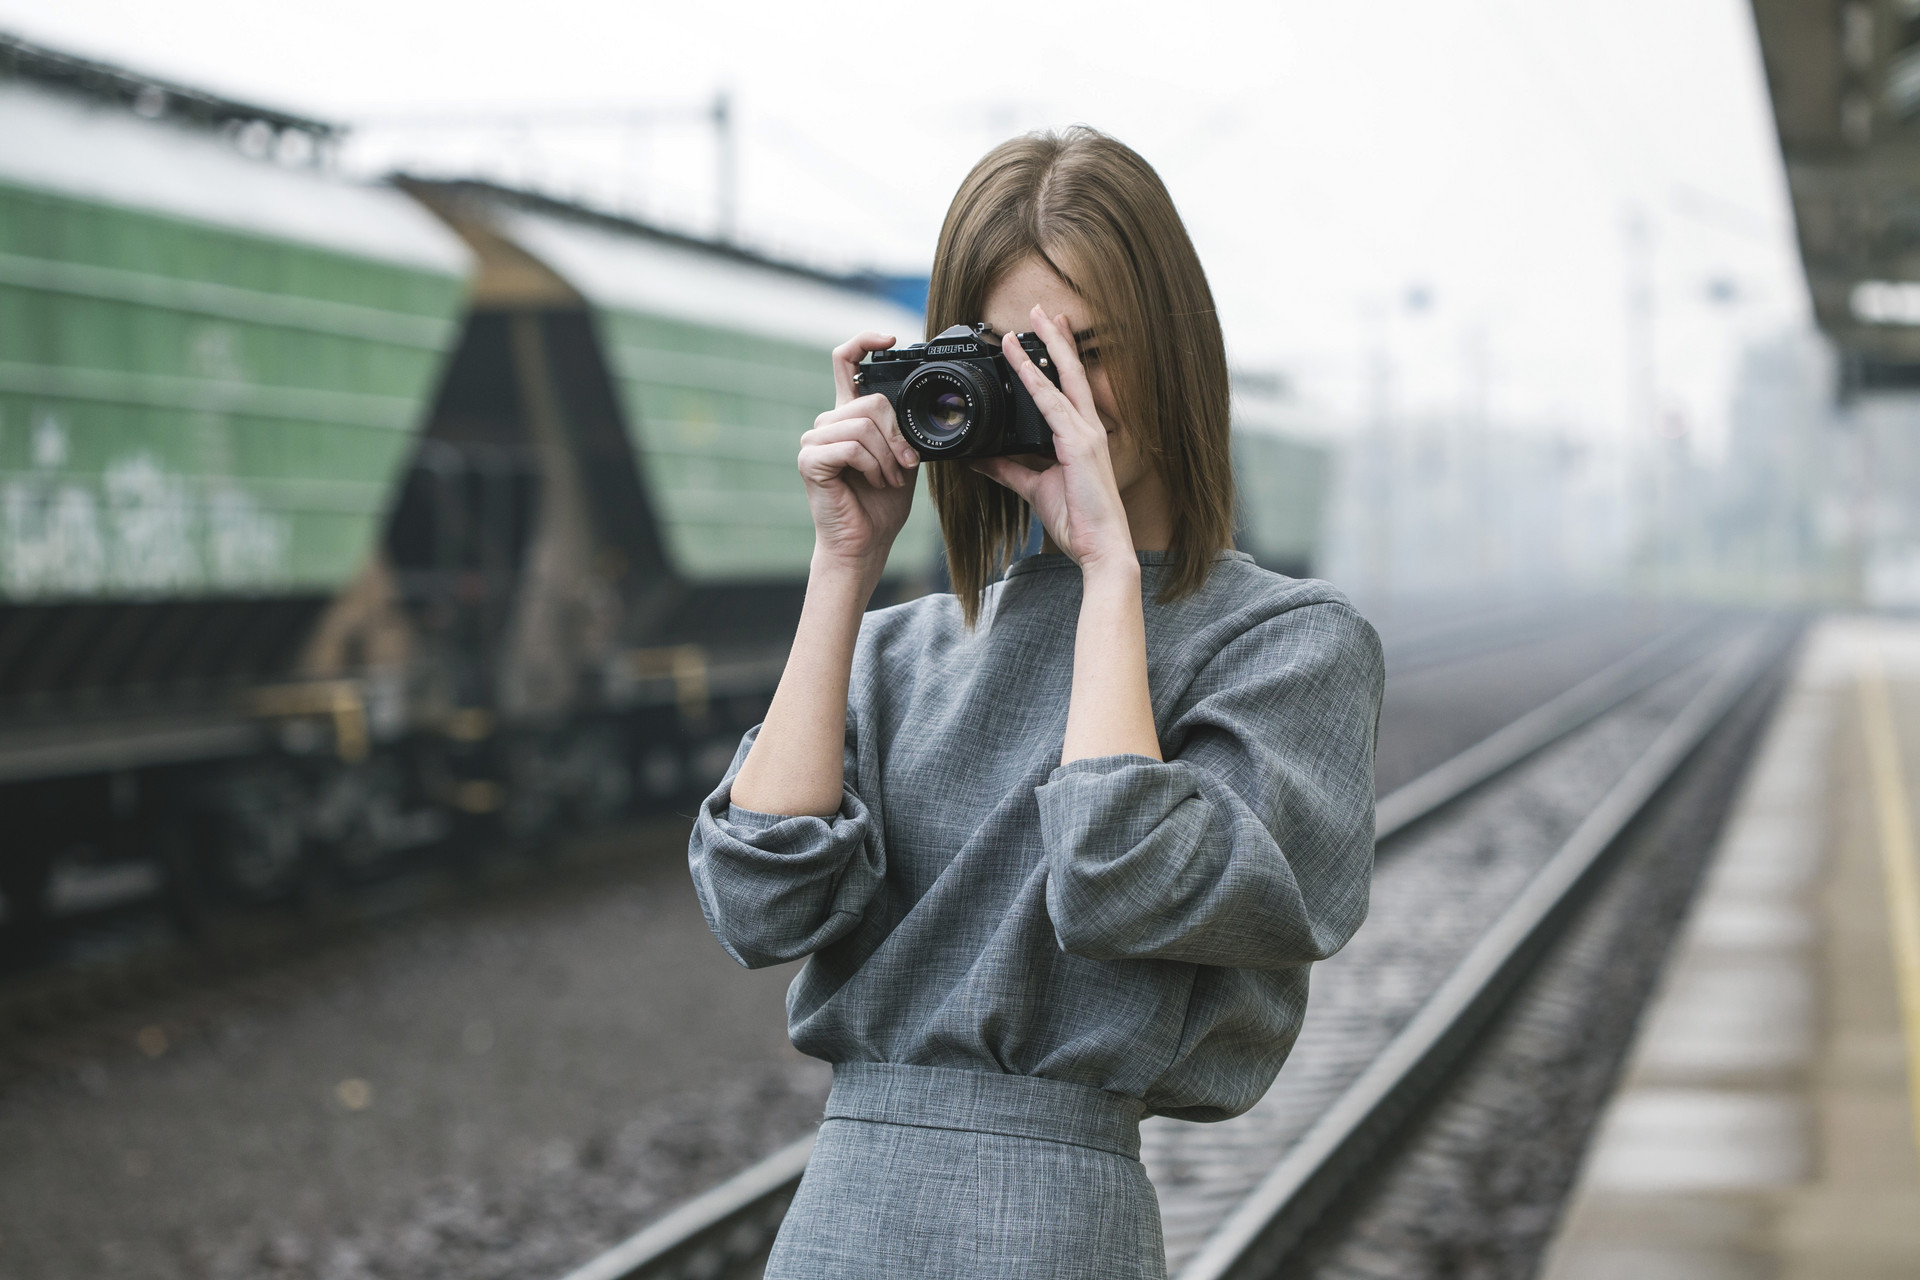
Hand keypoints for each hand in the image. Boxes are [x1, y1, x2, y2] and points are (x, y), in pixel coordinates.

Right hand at [800, 332, 920, 577]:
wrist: (867, 542)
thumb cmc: (882, 504)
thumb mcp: (902, 456)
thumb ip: (901, 428)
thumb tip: (918, 406)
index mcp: (847, 416)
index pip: (845, 361)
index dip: (864, 341)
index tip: (889, 338)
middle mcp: (827, 422)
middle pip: (869, 400)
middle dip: (897, 435)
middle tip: (905, 464)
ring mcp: (814, 440)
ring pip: (863, 425)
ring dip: (888, 456)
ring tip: (890, 478)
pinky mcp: (809, 460)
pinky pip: (852, 447)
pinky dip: (873, 466)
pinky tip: (874, 481)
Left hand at [969, 306, 1134, 574]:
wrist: (1099, 547)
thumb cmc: (1078, 520)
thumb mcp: (1034, 488)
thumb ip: (1007, 469)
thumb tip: (980, 458)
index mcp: (1081, 437)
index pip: (1068, 388)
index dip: (1057, 359)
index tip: (1044, 334)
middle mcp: (1088, 429)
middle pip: (1073, 372)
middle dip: (1057, 339)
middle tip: (1043, 310)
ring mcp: (1087, 434)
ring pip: (1064, 379)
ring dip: (1047, 347)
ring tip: (1033, 319)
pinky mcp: (1079, 446)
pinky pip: (1052, 405)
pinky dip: (1035, 382)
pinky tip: (1022, 364)